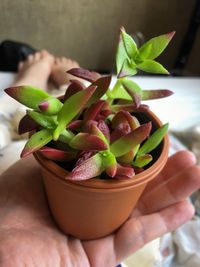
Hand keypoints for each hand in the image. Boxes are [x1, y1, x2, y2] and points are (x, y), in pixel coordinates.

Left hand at [0, 151, 198, 266]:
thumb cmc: (9, 205)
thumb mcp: (37, 165)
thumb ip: (61, 145)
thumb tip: (81, 120)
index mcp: (78, 185)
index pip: (115, 167)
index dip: (138, 154)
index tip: (158, 138)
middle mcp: (91, 207)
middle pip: (135, 188)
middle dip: (164, 172)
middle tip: (189, 155)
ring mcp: (98, 231)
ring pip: (142, 210)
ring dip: (172, 193)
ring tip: (196, 173)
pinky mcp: (100, 257)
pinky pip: (134, 238)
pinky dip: (162, 224)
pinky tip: (186, 208)